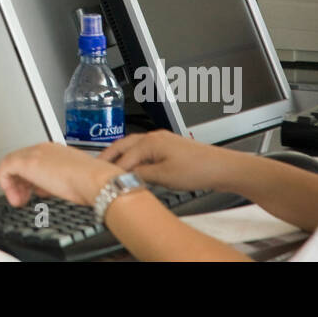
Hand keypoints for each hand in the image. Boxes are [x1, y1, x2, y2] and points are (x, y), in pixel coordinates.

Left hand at [0, 142, 119, 207]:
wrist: (94, 180)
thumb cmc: (91, 183)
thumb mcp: (72, 180)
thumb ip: (58, 181)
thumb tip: (50, 190)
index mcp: (56, 151)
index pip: (34, 160)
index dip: (31, 178)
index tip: (36, 193)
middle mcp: (43, 148)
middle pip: (21, 161)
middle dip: (20, 182)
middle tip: (23, 198)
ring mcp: (34, 153)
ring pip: (12, 164)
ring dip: (13, 185)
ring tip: (19, 200)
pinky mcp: (26, 162)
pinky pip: (5, 168)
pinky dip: (6, 184)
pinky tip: (15, 198)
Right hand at [98, 130, 237, 192]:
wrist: (221, 167)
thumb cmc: (197, 169)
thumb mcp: (164, 177)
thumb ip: (142, 175)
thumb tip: (126, 177)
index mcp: (150, 142)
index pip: (124, 156)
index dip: (112, 169)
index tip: (102, 179)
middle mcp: (154, 137)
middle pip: (124, 144)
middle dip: (110, 154)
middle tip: (96, 165)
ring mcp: (162, 141)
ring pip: (134, 146)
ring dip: (122, 154)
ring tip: (111, 165)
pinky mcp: (169, 147)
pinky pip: (145, 150)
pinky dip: (134, 156)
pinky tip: (135, 166)